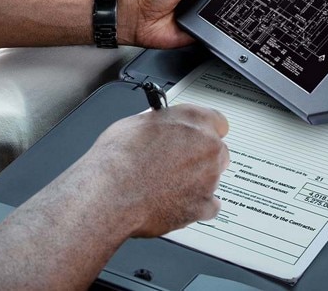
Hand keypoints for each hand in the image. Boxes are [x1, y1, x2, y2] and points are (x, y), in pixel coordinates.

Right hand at [78, 104, 230, 237]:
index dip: (205, 132)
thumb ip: (162, 124)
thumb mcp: (137, 123)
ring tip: (165, 186)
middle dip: (201, 158)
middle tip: (177, 165)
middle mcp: (207, 146)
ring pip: (212, 179)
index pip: (217, 122)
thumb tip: (161, 128)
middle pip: (218, 152)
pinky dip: (194, 207)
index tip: (197, 138)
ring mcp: (209, 178)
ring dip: (196, 182)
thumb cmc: (117, 158)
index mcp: (193, 120)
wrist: (109, 193)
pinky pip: (209, 206)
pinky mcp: (203, 206)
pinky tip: (173, 204)